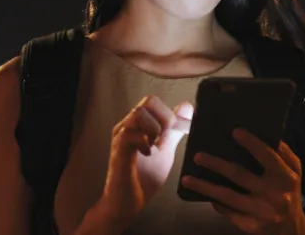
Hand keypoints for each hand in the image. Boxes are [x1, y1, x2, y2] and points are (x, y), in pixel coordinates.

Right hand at [97, 95, 192, 230]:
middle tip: (166, 139)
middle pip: (147, 102)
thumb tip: (186, 108)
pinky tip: (148, 153)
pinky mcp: (118, 151)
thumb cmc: (142, 178)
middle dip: (165, 118)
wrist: (126, 203)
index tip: (181, 130)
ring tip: (155, 145)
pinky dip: (143, 141)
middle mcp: (126, 127)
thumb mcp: (165, 151)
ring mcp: (120, 138)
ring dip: (154, 128)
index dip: (171, 113)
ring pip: (138, 113)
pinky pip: (129, 135)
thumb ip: (174, 131)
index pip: (153, 101)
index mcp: (137, 125)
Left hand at [180, 129, 304, 234]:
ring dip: (204, 187)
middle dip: (216, 165)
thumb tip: (261, 131)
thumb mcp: (293, 171)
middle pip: (240, 175)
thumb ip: (282, 153)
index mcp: (285, 177)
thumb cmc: (287, 191)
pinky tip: (202, 192)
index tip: (235, 131)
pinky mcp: (250, 225)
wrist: (291, 229)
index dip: (252, 144)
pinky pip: (227, 210)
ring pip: (227, 196)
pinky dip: (214, 200)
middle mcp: (274, 195)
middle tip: (198, 156)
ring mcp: (261, 212)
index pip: (268, 157)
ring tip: (187, 179)